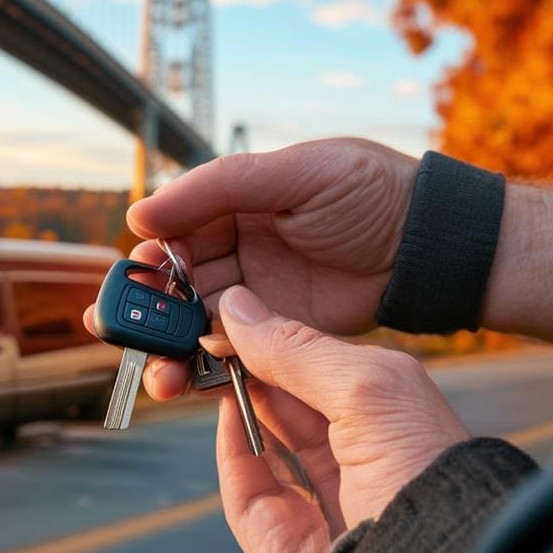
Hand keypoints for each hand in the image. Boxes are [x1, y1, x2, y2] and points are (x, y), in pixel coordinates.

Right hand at [95, 138, 417, 397]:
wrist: (429, 245)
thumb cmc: (369, 192)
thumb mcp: (297, 172)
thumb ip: (220, 187)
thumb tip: (141, 214)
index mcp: (236, 204)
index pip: (179, 230)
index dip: (154, 254)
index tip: (137, 276)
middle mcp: (238, 248)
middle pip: (178, 281)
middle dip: (150, 308)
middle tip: (123, 330)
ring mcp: (257, 293)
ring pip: (196, 320)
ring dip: (168, 344)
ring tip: (155, 370)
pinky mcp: (280, 331)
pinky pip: (233, 349)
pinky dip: (206, 365)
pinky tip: (186, 379)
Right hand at [212, 286, 466, 552]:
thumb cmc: (428, 480)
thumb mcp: (369, 391)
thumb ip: (301, 350)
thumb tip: (239, 310)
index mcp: (390, 420)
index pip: (324, 369)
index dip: (282, 342)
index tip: (241, 315)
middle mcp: (358, 460)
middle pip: (291, 405)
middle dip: (252, 369)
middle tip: (218, 338)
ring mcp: (322, 501)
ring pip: (266, 444)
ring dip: (236, 405)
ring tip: (213, 370)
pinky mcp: (289, 541)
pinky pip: (247, 494)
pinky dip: (232, 452)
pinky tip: (226, 414)